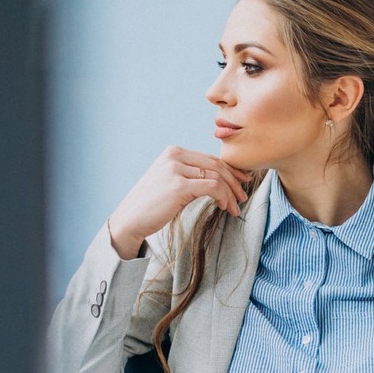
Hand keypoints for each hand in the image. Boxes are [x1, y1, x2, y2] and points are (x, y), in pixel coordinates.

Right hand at [108, 146, 250, 258]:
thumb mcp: (170, 183)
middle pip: (216, 165)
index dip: (230, 170)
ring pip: (217, 176)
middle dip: (234, 181)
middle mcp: (175, 156)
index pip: (210, 158)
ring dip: (231, 193)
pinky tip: (224, 207)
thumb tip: (216, 180)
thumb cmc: (151, 206)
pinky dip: (224, 197)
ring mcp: (176, 169)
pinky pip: (213, 187)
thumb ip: (189, 176)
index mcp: (174, 152)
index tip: (242, 181)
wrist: (130, 220)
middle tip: (243, 196)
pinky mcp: (179, 186)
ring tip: (235, 208)